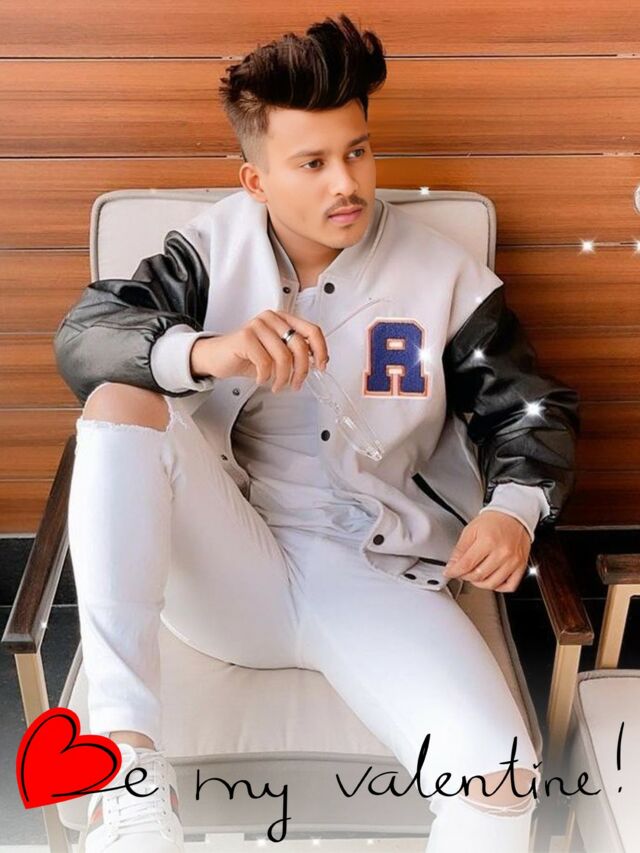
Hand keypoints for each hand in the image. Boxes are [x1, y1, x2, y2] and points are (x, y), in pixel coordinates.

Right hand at [190, 309, 328, 391]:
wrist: (217, 358)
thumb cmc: (247, 356)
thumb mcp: (276, 354)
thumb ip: (295, 353)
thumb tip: (317, 362)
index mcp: (283, 319)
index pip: (312, 330)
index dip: (321, 350)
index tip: (321, 366)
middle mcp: (272, 318)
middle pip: (300, 346)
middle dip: (301, 371)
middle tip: (295, 384)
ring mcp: (258, 325)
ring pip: (284, 357)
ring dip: (283, 378)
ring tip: (276, 385)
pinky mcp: (245, 337)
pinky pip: (265, 363)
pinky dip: (265, 377)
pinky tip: (260, 378)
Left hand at [442, 510, 531, 592]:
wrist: (514, 516)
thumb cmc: (494, 521)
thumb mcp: (471, 530)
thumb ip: (460, 549)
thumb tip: (453, 564)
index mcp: (488, 541)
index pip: (467, 564)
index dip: (454, 571)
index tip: (449, 572)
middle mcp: (503, 552)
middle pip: (478, 576)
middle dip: (465, 576)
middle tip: (461, 571)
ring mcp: (513, 561)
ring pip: (492, 584)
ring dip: (479, 583)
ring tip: (474, 575)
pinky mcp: (521, 566)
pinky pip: (509, 586)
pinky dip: (498, 587)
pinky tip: (491, 579)